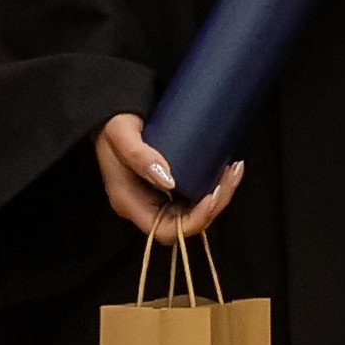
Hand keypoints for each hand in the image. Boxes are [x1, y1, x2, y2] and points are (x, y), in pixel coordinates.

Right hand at [94, 113, 241, 241]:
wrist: (110, 112)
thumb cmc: (111, 124)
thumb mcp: (121, 134)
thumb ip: (139, 156)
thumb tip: (169, 179)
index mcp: (130, 204)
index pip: (165, 231)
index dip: (193, 221)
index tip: (211, 196)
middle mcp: (145, 206)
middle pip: (186, 224)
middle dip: (214, 205)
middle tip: (230, 176)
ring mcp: (158, 197)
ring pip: (194, 210)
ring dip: (219, 195)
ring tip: (233, 169)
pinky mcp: (169, 185)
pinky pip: (194, 195)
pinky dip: (213, 185)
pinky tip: (225, 168)